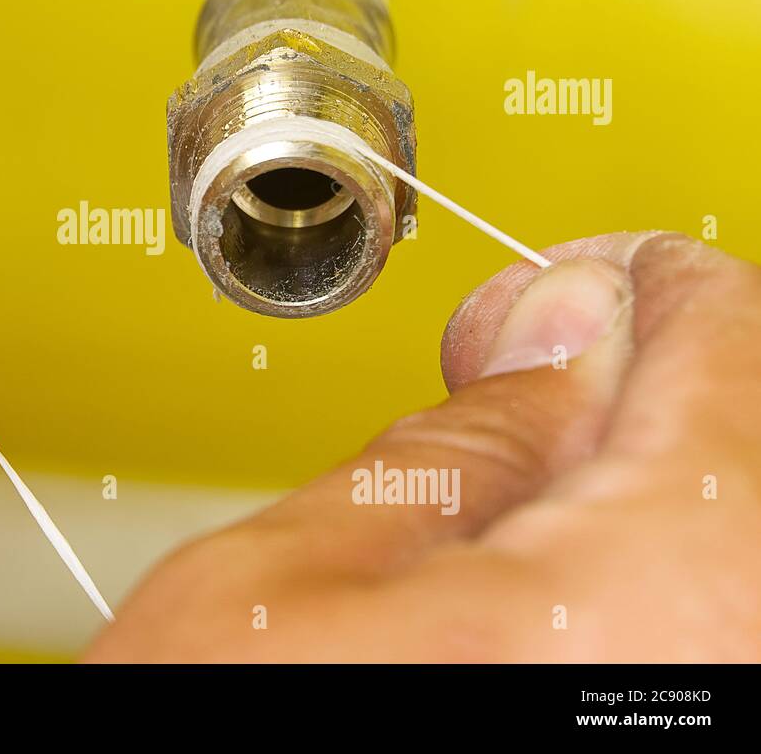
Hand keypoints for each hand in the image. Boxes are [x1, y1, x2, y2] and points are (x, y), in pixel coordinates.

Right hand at [86, 233, 760, 661]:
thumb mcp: (284, 585)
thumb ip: (450, 439)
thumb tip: (553, 335)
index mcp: (669, 596)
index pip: (716, 340)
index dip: (627, 290)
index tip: (572, 292)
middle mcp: (746, 675)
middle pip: (757, 437)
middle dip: (638, 391)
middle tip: (525, 391)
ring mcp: (729, 718)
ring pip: (736, 537)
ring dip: (644, 487)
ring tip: (520, 503)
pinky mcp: (685, 742)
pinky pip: (717, 628)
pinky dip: (652, 584)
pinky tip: (552, 596)